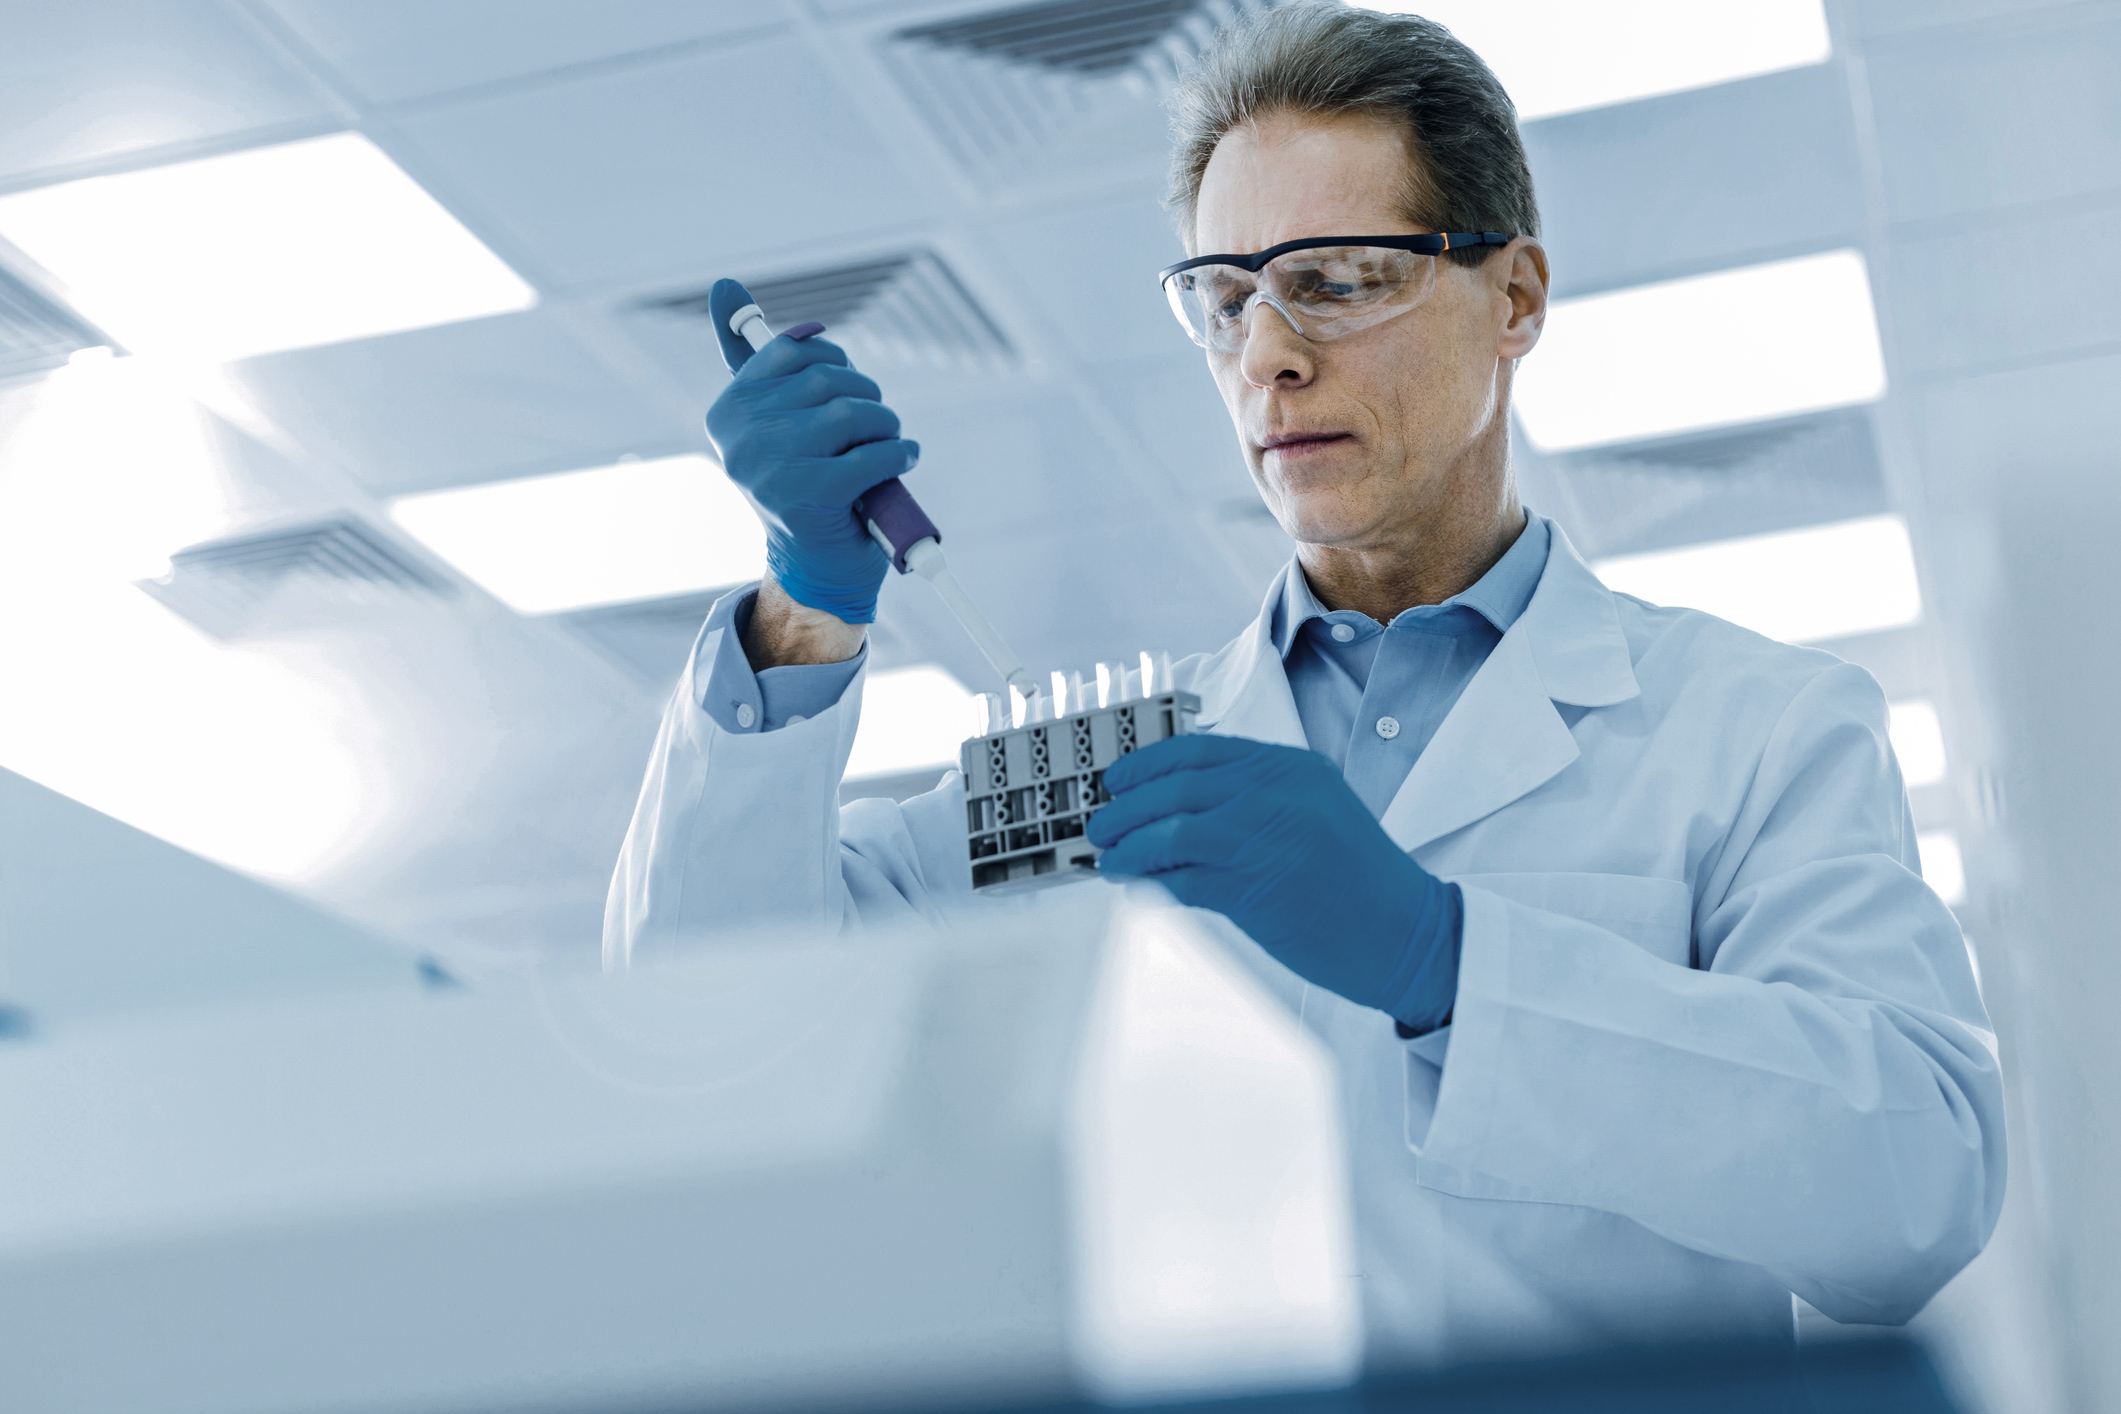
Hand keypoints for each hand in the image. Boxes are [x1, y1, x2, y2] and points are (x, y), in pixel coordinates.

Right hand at [704, 279, 917, 624]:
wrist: (815, 567)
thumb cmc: (804, 485)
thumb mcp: (774, 419)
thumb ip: (751, 357)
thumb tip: (724, 286)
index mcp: (727, 410)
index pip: (795, 351)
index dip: (835, 365)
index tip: (844, 393)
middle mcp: (739, 435)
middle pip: (828, 380)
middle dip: (868, 398)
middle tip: (878, 425)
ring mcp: (770, 465)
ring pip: (853, 413)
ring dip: (887, 427)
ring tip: (890, 444)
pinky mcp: (808, 494)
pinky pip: (872, 454)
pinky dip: (898, 455)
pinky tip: (901, 462)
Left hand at [1087, 735, 1461, 1032]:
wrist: (1408, 933)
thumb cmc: (1358, 882)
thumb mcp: (1315, 812)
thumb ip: (1256, 799)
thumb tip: (1177, 807)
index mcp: (1290, 768)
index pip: (1198, 752)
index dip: (1147, 766)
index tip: (1119, 782)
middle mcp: (1276, 792)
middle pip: (1175, 788)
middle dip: (1127, 808)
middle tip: (1103, 825)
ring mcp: (1265, 837)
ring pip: (1170, 830)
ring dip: (1129, 846)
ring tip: (1110, 859)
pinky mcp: (1255, 888)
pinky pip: (1182, 879)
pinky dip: (1150, 883)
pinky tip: (1136, 887)